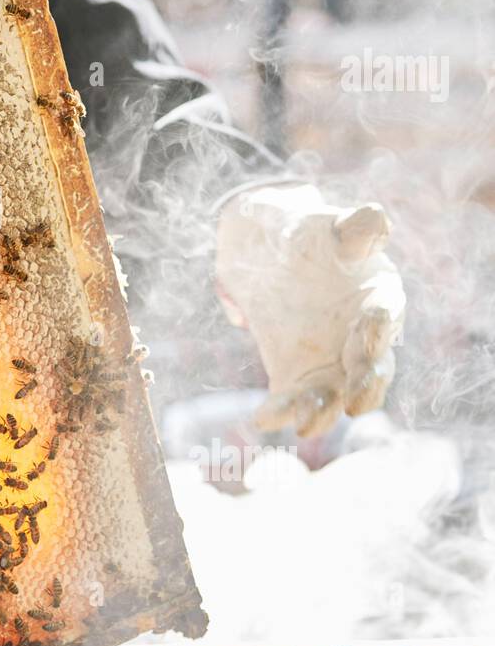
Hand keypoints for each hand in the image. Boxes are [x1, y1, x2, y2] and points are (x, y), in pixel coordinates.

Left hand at [215, 183, 405, 436]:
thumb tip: (375, 221)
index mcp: (377, 299)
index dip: (377, 329)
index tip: (367, 333)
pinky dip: (279, 412)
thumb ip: (350, 228)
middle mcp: (361, 340)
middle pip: (371, 371)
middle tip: (354, 402)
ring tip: (306, 424)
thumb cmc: (304, 236)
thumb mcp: (322, 224)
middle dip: (364, 387)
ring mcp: (330, 364)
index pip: (383, 318)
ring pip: (334, 395)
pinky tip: (262, 419)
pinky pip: (291, 402)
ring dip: (323, 411)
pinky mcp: (297, 379)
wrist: (263, 253)